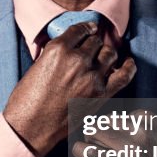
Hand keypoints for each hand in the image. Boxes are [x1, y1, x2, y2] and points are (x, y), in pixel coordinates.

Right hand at [3, 21, 135, 156]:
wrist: (30, 128)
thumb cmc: (27, 100)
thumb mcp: (36, 67)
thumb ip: (55, 54)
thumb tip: (70, 47)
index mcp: (58, 49)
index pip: (79, 30)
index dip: (85, 28)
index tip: (88, 29)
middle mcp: (78, 59)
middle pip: (95, 41)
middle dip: (93, 43)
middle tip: (91, 49)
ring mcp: (92, 77)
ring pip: (109, 53)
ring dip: (106, 53)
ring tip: (102, 57)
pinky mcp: (101, 94)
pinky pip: (124, 75)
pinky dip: (129, 66)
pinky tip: (127, 62)